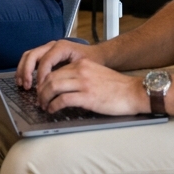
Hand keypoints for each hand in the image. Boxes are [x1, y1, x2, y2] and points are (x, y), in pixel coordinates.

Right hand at [16, 38, 99, 89]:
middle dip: (26, 71)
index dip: (40, 76)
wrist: (98, 55)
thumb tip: (56, 89)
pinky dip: (25, 69)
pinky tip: (25, 80)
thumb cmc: (92, 62)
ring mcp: (48, 48)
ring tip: (22, 84)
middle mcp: (52, 45)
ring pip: (29, 55)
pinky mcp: (47, 54)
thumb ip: (69, 75)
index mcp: (61, 47)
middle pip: (32, 55)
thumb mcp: (83, 68)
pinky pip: (31, 58)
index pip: (45, 61)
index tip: (40, 90)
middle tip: (26, 87)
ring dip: (23, 70)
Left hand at [35, 60, 149, 115]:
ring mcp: (84, 83)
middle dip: (41, 90)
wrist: (134, 92)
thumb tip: (63, 87)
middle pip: (50, 77)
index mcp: (82, 64)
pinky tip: (53, 110)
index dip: (45, 82)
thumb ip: (80, 76)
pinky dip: (54, 106)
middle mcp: (80, 70)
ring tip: (44, 106)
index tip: (42, 90)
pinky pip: (63, 100)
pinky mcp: (87, 97)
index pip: (55, 70)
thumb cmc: (117, 87)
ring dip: (45, 98)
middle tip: (39, 100)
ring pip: (53, 87)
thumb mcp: (96, 73)